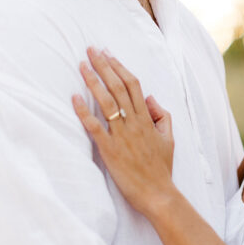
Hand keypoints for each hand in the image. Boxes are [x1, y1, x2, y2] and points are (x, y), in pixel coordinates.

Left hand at [72, 48, 174, 216]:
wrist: (159, 194)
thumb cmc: (161, 169)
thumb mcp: (169, 139)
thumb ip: (162, 116)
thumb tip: (151, 98)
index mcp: (147, 119)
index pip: (133, 85)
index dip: (120, 67)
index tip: (108, 54)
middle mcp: (134, 123)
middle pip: (118, 87)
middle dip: (104, 66)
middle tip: (91, 50)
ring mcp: (122, 136)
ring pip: (106, 102)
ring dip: (93, 81)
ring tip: (82, 65)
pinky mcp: (110, 150)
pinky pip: (95, 126)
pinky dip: (84, 111)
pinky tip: (74, 97)